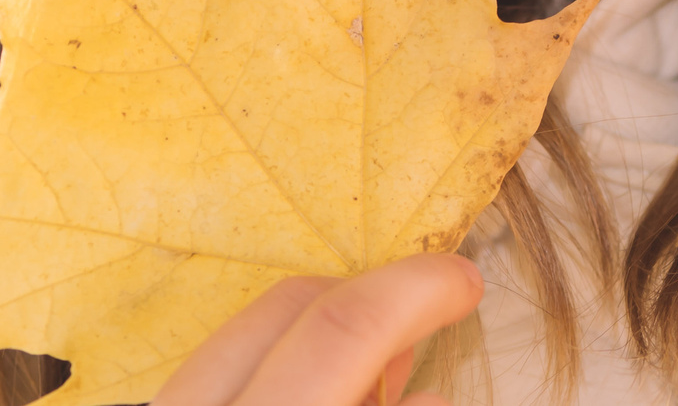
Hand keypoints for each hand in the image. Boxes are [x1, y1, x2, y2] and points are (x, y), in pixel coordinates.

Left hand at [148, 253, 483, 405]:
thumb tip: (429, 395)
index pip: (341, 329)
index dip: (417, 293)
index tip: (463, 284)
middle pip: (287, 305)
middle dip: (371, 301)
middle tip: (430, 323)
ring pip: (243, 332)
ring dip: (322, 337)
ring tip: (375, 382)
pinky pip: (214, 371)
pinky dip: (276, 369)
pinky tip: (317, 395)